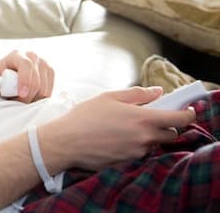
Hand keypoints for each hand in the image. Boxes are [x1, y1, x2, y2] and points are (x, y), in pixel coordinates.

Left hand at [0, 50, 54, 102]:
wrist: (6, 79)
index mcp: (16, 55)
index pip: (26, 65)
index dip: (25, 80)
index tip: (21, 94)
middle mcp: (32, 56)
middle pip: (37, 78)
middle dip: (28, 95)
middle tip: (17, 105)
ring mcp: (44, 63)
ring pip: (44, 88)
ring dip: (33, 99)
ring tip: (21, 102)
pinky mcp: (50, 73)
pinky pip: (49, 92)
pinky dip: (40, 100)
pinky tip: (29, 100)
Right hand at [39, 87, 196, 172]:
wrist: (66, 142)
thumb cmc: (84, 117)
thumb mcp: (109, 97)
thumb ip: (137, 94)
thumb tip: (157, 92)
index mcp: (142, 119)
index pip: (179, 119)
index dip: (188, 114)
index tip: (187, 110)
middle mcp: (144, 138)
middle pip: (171, 134)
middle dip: (165, 125)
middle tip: (149, 117)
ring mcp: (137, 153)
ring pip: (154, 144)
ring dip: (148, 136)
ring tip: (126, 128)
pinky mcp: (128, 163)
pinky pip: (140, 153)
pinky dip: (135, 146)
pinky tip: (117, 139)